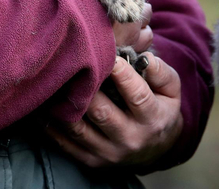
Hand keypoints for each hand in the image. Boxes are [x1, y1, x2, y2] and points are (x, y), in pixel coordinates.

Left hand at [46, 53, 181, 167]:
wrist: (155, 150)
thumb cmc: (159, 109)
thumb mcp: (171, 92)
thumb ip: (161, 73)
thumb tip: (147, 58)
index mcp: (153, 119)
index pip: (138, 96)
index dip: (123, 75)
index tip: (110, 56)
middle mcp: (131, 139)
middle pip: (101, 112)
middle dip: (85, 88)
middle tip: (72, 65)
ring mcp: (109, 153)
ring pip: (78, 128)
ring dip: (63, 105)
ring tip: (55, 82)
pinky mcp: (92, 161)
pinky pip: (65, 143)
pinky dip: (52, 125)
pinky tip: (47, 105)